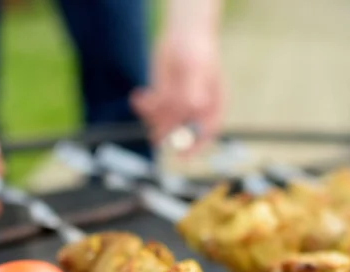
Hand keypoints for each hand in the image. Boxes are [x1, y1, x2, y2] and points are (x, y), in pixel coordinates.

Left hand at [131, 30, 222, 153]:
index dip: (195, 147)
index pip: (206, 134)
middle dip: (167, 133)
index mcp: (212, 108)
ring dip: (152, 117)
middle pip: (180, 132)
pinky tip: (138, 96)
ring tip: (146, 99)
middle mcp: (194, 113)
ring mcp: (177, 109)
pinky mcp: (161, 101)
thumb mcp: (196, 67)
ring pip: (162, 123)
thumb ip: (194, 88)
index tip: (183, 157)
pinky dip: (142, 107)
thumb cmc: (197, 49)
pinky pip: (150, 112)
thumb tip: (194, 106)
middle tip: (155, 135)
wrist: (182, 35)